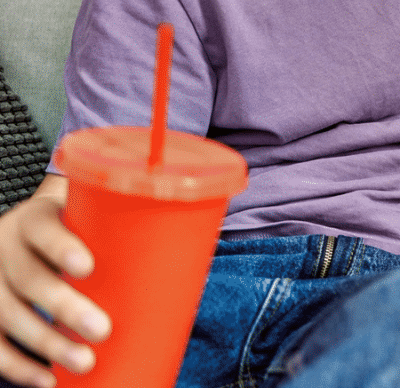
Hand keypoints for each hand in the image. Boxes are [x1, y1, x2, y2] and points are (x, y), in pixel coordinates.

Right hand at [0, 180, 108, 386]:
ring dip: (47, 344)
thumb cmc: (75, 227)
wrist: (24, 232)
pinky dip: (17, 366)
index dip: (61, 247)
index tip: (87, 267)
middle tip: (103, 330)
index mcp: (36, 220)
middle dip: (64, 307)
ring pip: (9, 315)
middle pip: (29, 278)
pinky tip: (47, 380)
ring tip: (84, 362)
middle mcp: (8, 249)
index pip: (43, 230)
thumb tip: (193, 238)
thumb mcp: (88, 216)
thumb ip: (123, 225)